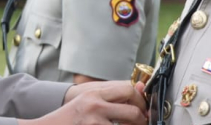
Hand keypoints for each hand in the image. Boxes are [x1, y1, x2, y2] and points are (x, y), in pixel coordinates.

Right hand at [19, 81, 146, 124]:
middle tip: (143, 122)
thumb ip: (110, 96)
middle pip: (133, 111)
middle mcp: (95, 105)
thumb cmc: (67, 118)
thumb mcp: (87, 101)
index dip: (141, 100)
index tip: (143, 108)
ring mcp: (94, 122)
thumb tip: (138, 89)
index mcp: (94, 93)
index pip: (128, 90)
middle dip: (142, 120)